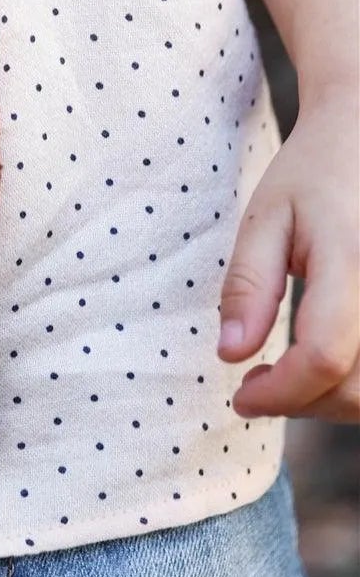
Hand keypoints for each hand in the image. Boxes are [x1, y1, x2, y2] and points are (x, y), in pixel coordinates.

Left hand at [217, 92, 359, 422]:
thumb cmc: (313, 174)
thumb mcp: (266, 216)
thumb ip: (248, 285)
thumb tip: (230, 354)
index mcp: (350, 258)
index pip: (323, 354)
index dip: (281, 392)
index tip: (240, 395)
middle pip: (355, 388)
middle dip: (300, 402)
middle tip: (256, 385)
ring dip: (331, 402)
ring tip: (287, 377)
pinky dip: (354, 385)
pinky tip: (322, 366)